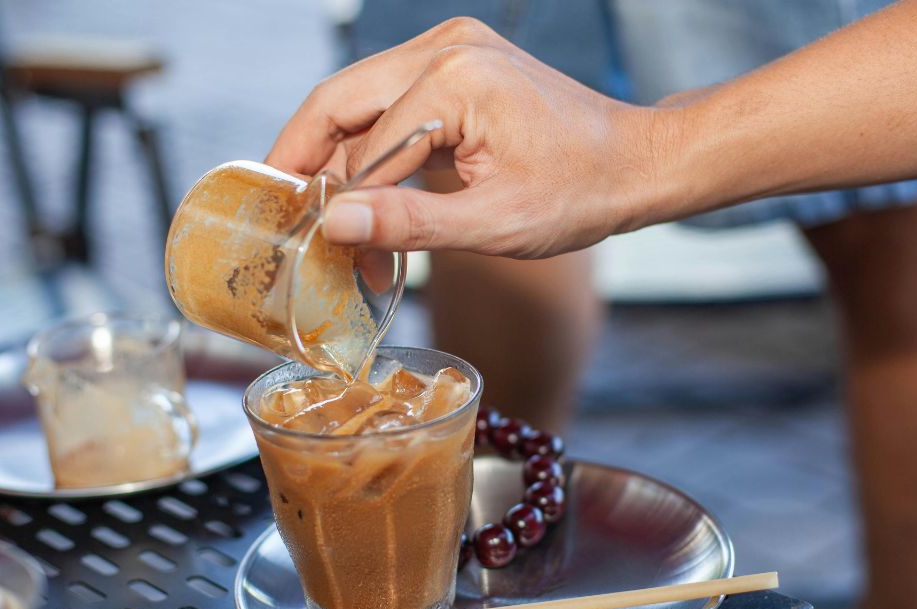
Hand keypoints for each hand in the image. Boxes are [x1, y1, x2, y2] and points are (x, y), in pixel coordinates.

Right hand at [265, 18, 664, 258]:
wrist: (635, 163)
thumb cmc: (581, 191)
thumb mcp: (496, 223)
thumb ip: (411, 225)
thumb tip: (337, 226)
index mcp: (454, 79)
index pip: (363, 146)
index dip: (335, 204)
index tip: (318, 251)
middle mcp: (445, 49)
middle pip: (340, 101)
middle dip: (305, 161)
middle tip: (281, 215)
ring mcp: (450, 50)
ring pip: (359, 100)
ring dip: (339, 157)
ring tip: (329, 217)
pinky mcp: (457, 64)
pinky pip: (391, 101)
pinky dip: (372, 146)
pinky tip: (366, 191)